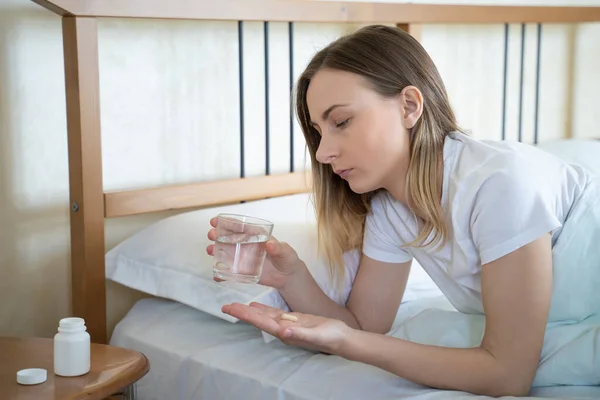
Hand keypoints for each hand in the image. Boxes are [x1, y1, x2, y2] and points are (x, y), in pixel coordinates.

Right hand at [206, 216, 304, 288]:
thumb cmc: (287, 258)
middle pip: (229, 237)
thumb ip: (279, 248)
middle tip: (212, 234)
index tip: (216, 220)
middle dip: (218, 234)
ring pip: (226, 252)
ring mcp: (243, 258)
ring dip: (216, 250)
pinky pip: (229, 272)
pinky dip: (222, 274)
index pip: (241, 227)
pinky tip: (216, 276)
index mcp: (256, 236)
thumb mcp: (286, 251)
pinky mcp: (243, 271)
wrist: (287, 276)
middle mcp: (247, 245)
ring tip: (210, 250)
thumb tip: (270, 243)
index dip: (228, 223)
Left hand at [222, 302, 350, 353]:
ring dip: (250, 310)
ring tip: (235, 304)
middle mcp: (283, 329)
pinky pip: (274, 313)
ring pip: (264, 315)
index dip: (246, 316)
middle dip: (242, 312)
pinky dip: (263, 309)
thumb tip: (284, 331)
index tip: (231, 309)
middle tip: (225, 306)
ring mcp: (287, 324)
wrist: (341, 338)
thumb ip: (301, 334)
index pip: (261, 322)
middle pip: (258, 319)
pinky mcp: (294, 319)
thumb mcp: (317, 335)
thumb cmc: (331, 337)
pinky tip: (255, 305)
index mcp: (286, 332)